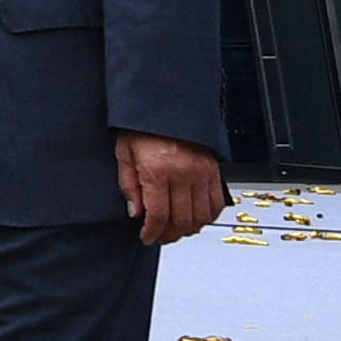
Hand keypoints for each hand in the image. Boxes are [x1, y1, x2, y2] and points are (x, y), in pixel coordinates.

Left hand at [117, 130, 226, 245]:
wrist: (168, 103)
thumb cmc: (144, 124)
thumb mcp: (124, 152)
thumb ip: (129, 185)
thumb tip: (135, 212)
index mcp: (158, 170)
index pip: (158, 215)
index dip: (152, 232)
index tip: (147, 237)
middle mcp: (183, 173)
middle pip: (181, 219)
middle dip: (169, 234)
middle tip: (160, 236)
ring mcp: (202, 172)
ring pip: (201, 215)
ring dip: (188, 228)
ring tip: (176, 230)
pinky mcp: (214, 169)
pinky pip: (216, 202)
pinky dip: (208, 216)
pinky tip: (196, 218)